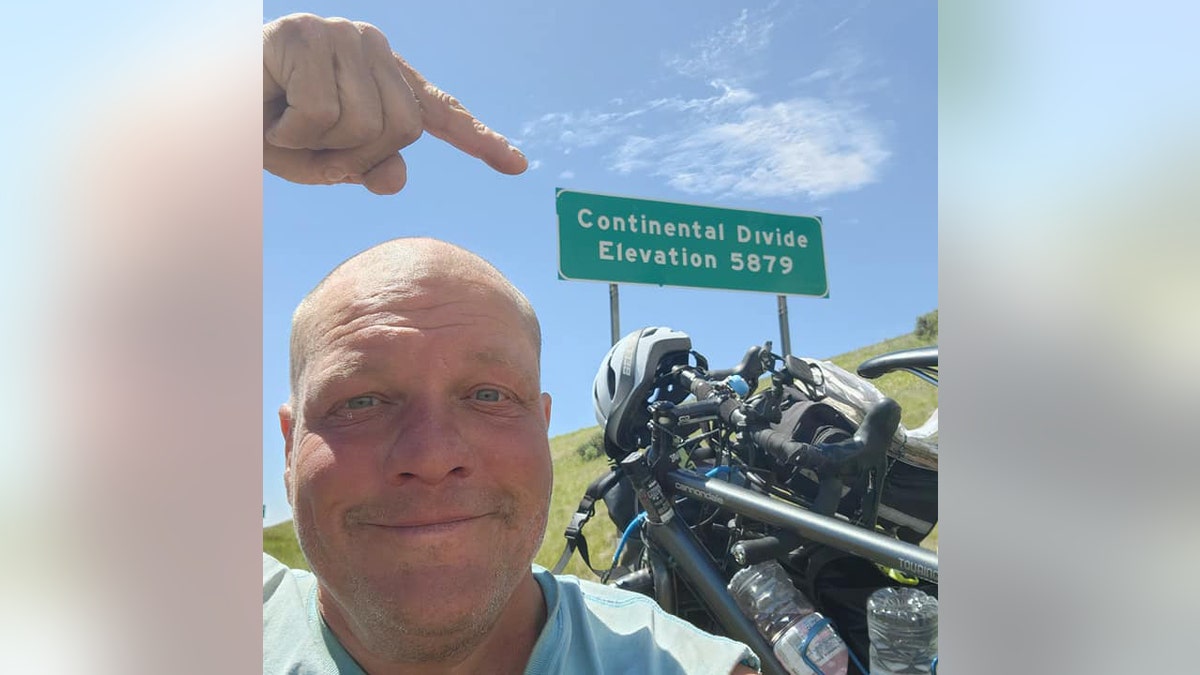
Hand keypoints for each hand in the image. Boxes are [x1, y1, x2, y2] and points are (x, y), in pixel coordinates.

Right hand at [263, 13, 526, 193]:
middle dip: (352, 156)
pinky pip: (321, 115)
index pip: (437, 111)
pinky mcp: (307, 36)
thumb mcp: (323, 160)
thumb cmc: (265, 128)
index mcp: (384, 76)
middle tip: (306, 144)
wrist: (201, 107)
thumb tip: (397, 177)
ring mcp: (341, 35)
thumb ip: (366, 168)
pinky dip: (291, 133)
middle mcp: (372, 46)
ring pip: (363, 126)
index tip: (516, 166)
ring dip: (316, 145)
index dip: (478, 139)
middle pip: (400, 130)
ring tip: (283, 126)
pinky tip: (268, 115)